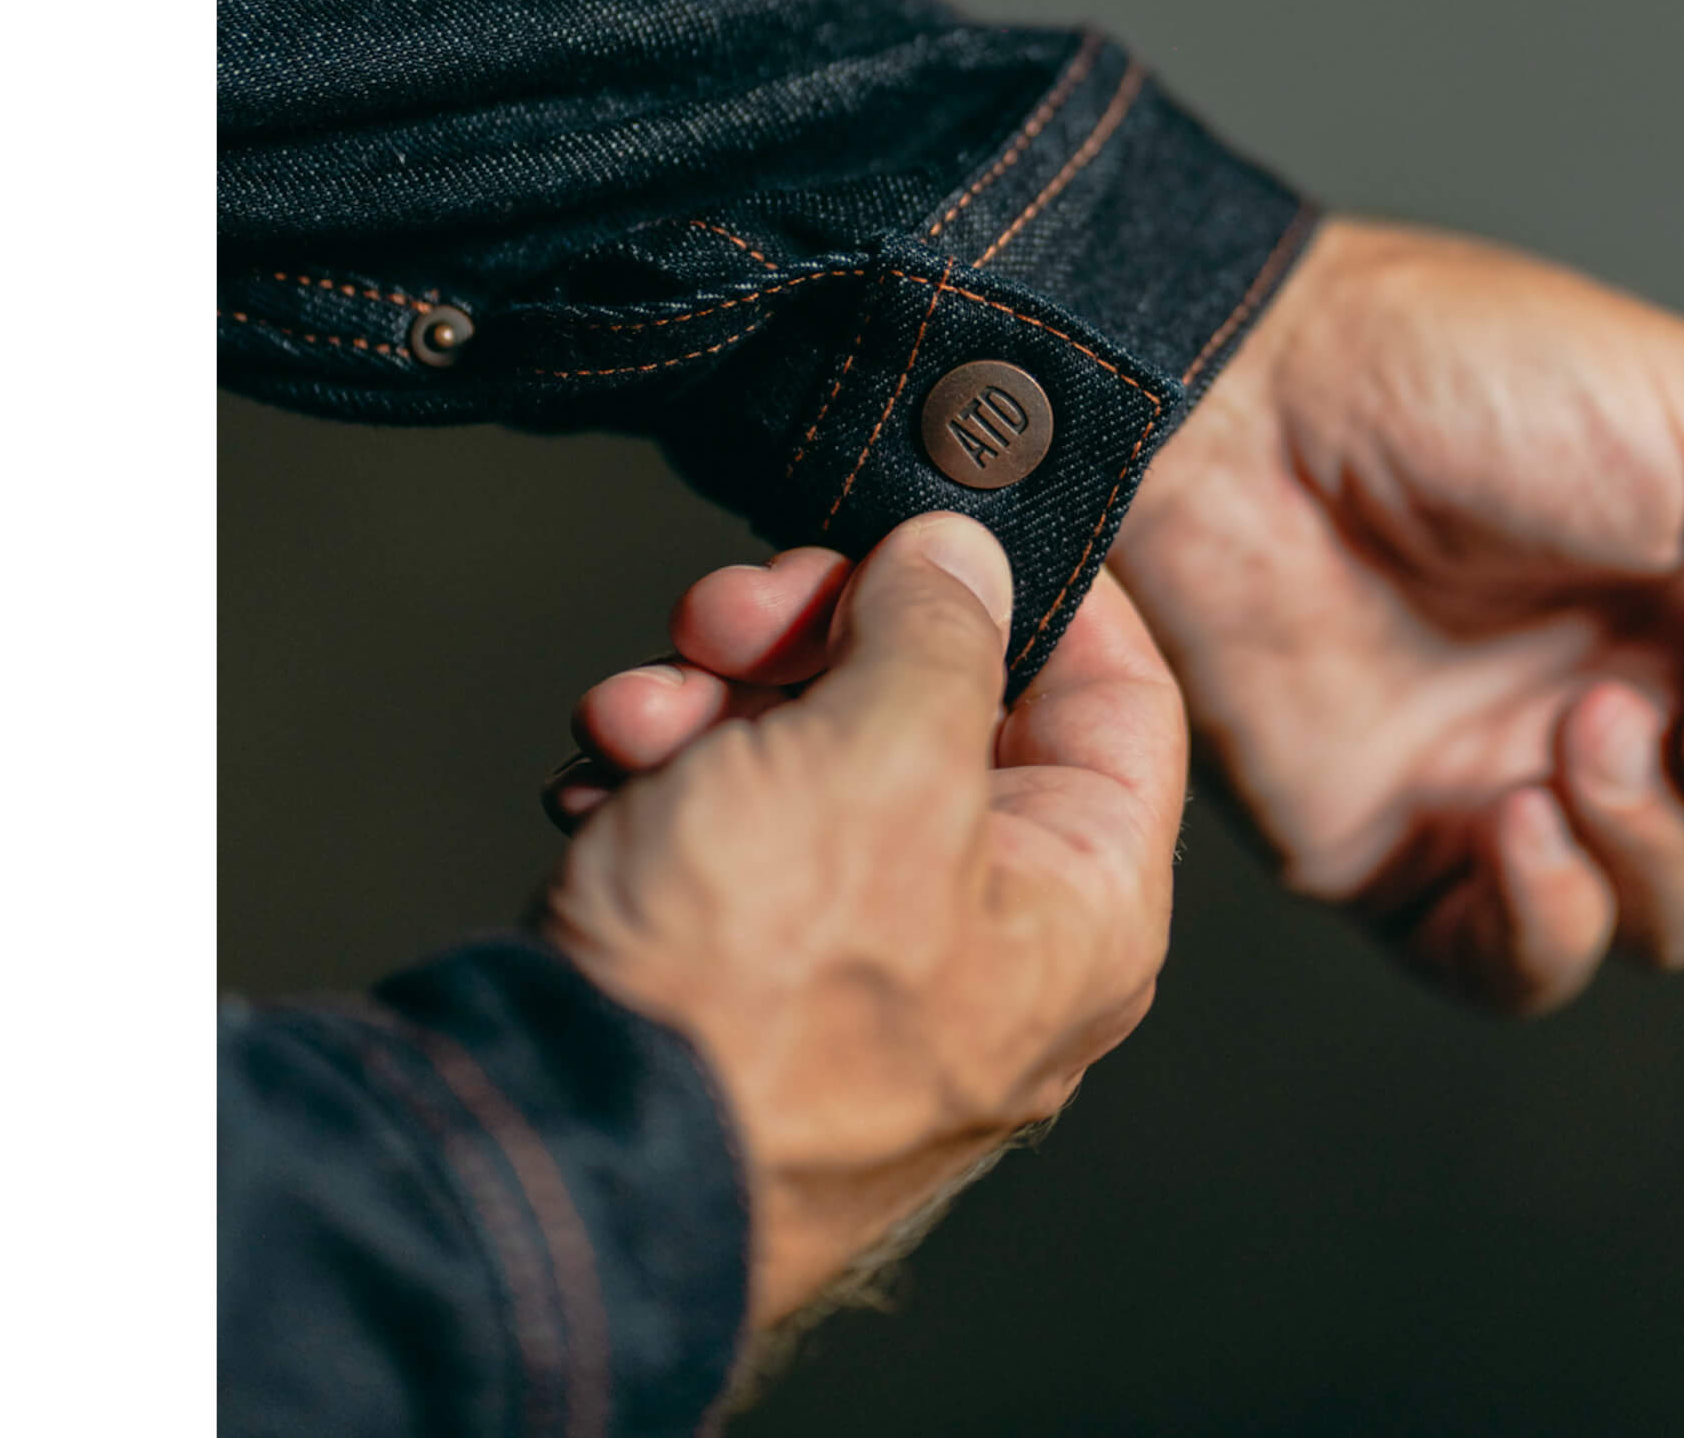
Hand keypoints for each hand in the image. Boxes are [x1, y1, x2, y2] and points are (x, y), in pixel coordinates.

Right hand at [540, 514, 1186, 1327]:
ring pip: (820, 760)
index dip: (1049, 592)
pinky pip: (734, 835)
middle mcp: (988, 943)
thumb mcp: (878, 763)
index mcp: (1080, 908)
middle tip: (734, 607)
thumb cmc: (759, 999)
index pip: (1119, 703)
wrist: (564, 1166)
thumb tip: (965, 557)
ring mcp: (860, 966)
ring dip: (723, 699)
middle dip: (826, 635)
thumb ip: (941, 635)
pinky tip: (606, 774)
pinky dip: (673, 780)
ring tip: (640, 708)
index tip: (953, 518)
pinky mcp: (743, 977)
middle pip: (944, 715)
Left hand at [1110, 218, 1683, 1013]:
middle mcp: (1614, 697)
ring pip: (1660, 915)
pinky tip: (1520, 823)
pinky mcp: (1394, 844)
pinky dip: (1549, 927)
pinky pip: (1511, 966)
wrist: (1250, 405)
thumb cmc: (1459, 372)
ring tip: (1584, 732)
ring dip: (1656, 848)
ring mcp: (1505, 778)